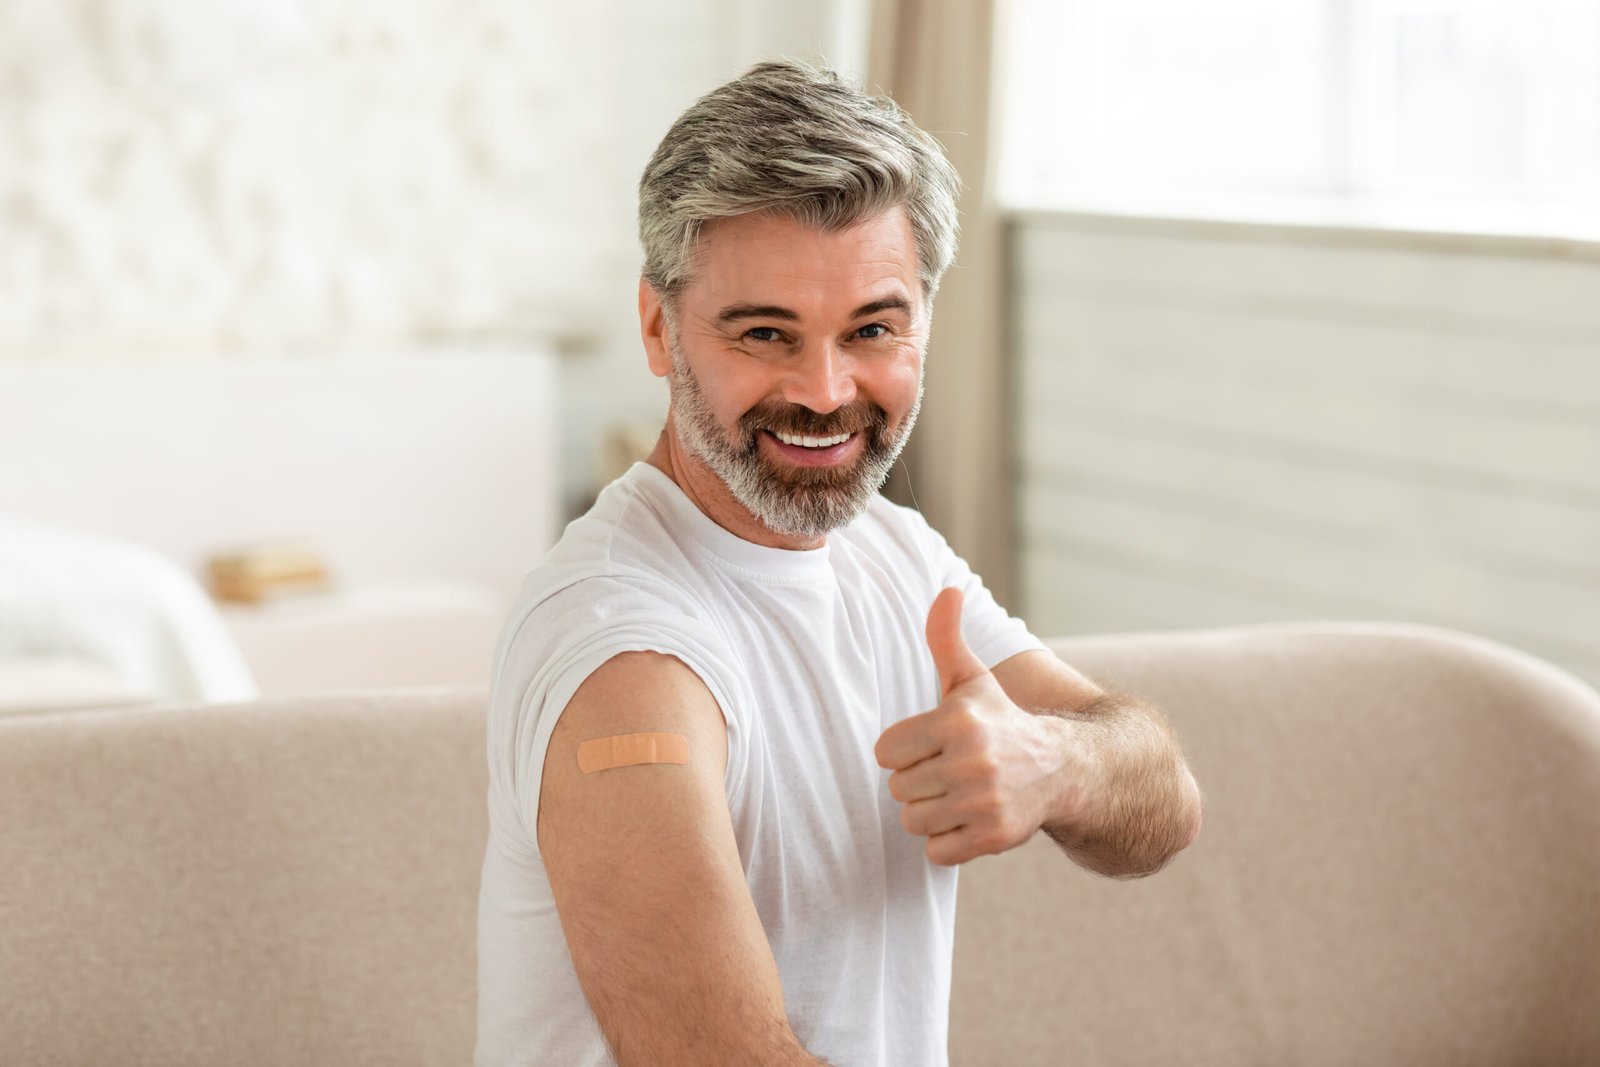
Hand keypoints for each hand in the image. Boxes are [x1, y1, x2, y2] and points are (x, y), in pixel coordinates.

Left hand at [874, 587, 1071, 865]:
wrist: (1063, 770)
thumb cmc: (1002, 722)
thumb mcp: (972, 680)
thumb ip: (946, 638)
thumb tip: (947, 590)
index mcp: (957, 720)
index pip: (886, 751)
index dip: (906, 750)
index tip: (933, 745)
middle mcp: (971, 760)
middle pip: (898, 788)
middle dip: (920, 783)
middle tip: (952, 772)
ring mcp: (984, 801)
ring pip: (914, 821)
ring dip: (932, 814)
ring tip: (960, 796)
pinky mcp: (994, 837)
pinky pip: (937, 852)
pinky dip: (949, 843)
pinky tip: (971, 820)